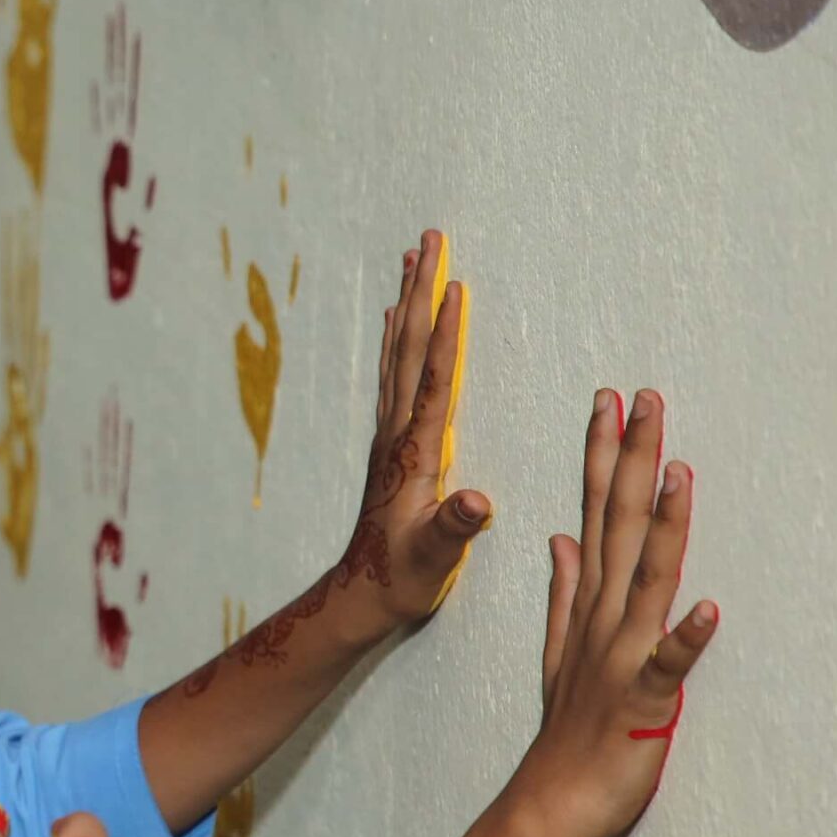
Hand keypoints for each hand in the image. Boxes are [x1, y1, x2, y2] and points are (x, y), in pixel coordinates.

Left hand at [337, 230, 492, 635]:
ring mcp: (391, 436)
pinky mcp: (392, 445)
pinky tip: (401, 321)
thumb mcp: (434, 559)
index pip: (434, 380)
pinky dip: (400, 339)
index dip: (445, 334)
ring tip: (416, 259)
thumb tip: (475, 502)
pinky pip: (396, 376)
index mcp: (415, 452)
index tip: (455, 286)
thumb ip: (454, 529)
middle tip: (430, 240)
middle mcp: (398, 434)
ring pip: (398, 355)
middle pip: (410, 349)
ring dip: (409, 304)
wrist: (361, 597)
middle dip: (422, 292)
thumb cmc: (402, 580)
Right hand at [506, 388, 718, 836]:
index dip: (604, 456)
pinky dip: (686, 638)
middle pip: (619, 526)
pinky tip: (708, 609)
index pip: (595, 513)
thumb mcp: (558, 649)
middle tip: (643, 401)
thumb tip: (560, 537)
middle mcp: (603, 618)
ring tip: (677, 475)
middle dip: (632, 461)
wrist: (553, 800)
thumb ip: (562, 590)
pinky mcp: (644, 698)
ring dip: (661, 528)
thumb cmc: (569, 730)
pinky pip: (668, 665)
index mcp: (588, 604)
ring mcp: (621, 655)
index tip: (611, 403)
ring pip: (645, 580)